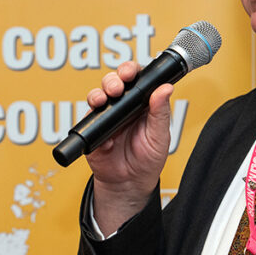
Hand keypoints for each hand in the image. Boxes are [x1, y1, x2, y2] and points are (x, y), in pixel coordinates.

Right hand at [85, 61, 173, 234]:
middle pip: (114, 81)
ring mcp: (107, 116)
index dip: (131, 71)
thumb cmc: (148, 159)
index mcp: (142, 103)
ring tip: (104, 99)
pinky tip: (106, 133)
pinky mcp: (93, 129)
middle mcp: (123, 105)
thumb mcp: (160, 135)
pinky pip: (89, 118)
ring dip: (99, 93)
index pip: (136, 78)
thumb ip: (161, 112)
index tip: (131, 73)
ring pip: (98, 94)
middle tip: (117, 87)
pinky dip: (94, 120)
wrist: (129, 184)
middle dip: (113, 79)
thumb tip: (165, 88)